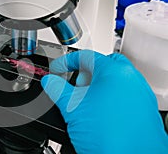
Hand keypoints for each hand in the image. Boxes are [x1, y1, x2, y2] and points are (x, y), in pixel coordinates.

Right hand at [41, 50, 167, 152]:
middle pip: (102, 65)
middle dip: (85, 74)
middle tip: (75, 87)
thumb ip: (57, 89)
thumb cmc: (111, 137)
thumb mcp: (72, 108)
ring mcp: (140, 94)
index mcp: (114, 72)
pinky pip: (124, 94)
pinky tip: (100, 115)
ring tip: (86, 104)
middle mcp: (131, 79)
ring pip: (114, 80)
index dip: (66, 62)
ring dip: (96, 87)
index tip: (57, 69)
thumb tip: (49, 81)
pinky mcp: (143, 109)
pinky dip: (109, 98)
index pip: (85, 56)